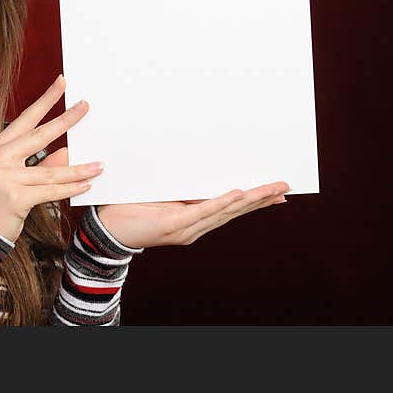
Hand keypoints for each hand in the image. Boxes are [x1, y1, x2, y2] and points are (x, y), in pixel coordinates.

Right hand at [0, 74, 101, 241]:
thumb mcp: (12, 177)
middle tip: (86, 106)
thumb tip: (67, 153)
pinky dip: (71, 188)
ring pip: (52, 170)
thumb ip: (39, 164)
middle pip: (40, 135)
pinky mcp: (15, 197)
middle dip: (67, 120)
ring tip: (99, 164)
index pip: (26, 119)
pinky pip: (51, 191)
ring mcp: (5, 177)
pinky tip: (87, 184)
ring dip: (79, 168)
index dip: (45, 100)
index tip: (61, 83)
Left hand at [96, 181, 290, 248]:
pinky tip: (240, 193)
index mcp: (194, 218)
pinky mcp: (175, 224)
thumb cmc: (129, 208)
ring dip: (252, 199)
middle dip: (262, 199)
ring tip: (273, 189)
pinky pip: (204, 211)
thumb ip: (179, 185)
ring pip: (226, 211)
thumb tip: (196, 161)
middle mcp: (195, 226)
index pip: (231, 208)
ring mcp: (187, 227)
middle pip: (236, 210)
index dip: (255, 200)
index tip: (277, 192)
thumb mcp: (160, 193)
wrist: (106, 230)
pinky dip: (222, 202)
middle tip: (286, 187)